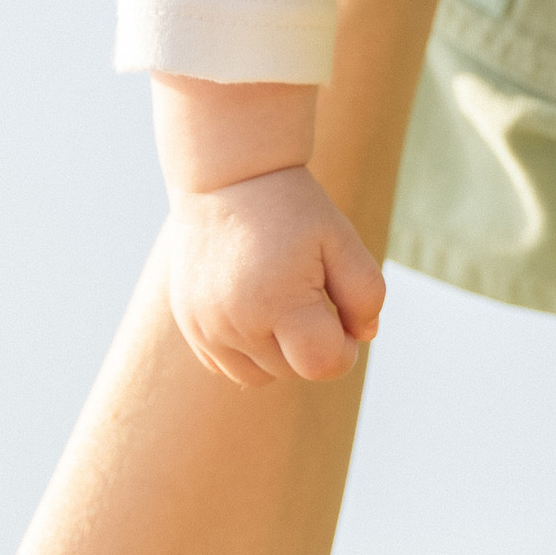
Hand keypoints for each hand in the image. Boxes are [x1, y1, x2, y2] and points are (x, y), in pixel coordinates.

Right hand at [163, 165, 384, 388]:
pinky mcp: (189, 325)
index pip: (322, 364)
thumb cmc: (292, 209)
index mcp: (275, 303)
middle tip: (311, 293)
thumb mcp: (341, 239)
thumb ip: (366, 294)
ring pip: (259, 376)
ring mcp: (205, 327)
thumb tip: (363, 337)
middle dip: (312, 344)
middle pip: (293, 371)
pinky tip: (256, 308)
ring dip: (280, 354)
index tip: (341, 314)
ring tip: (282, 302)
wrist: (228, 178)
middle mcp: (234, 323)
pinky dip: (248, 351)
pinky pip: (227, 366)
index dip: (344, 348)